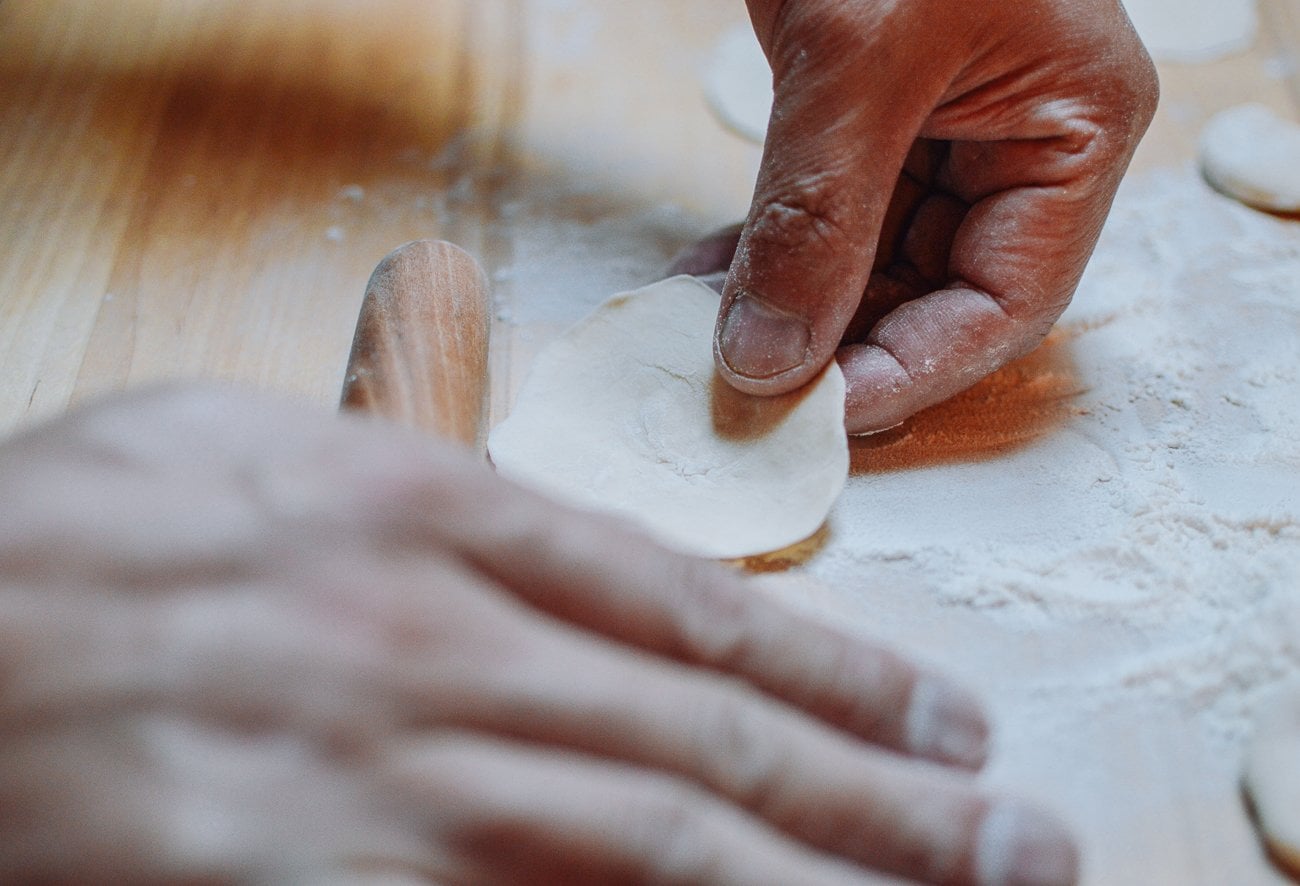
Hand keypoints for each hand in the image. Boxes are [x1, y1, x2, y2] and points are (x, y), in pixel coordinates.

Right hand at [0, 385, 1076, 883]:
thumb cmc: (83, 525)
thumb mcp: (264, 449)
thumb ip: (425, 491)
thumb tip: (558, 561)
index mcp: (436, 519)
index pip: (695, 608)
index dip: (841, 670)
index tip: (950, 716)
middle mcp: (448, 646)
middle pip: (717, 736)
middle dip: (889, 795)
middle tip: (1020, 836)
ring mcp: (400, 777)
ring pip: (664, 840)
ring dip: (827, 875)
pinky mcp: (336, 880)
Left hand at [699, 0, 1156, 433]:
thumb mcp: (857, 59)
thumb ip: (817, 219)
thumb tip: (769, 360)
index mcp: (1075, 126)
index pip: (1006, 303)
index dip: (911, 372)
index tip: (816, 417)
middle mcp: (1020, 141)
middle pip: (934, 296)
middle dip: (835, 349)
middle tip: (744, 398)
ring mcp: (945, 132)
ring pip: (871, 267)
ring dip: (786, 312)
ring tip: (701, 349)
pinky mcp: (871, 118)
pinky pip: (825, 217)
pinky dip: (763, 257)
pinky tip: (701, 291)